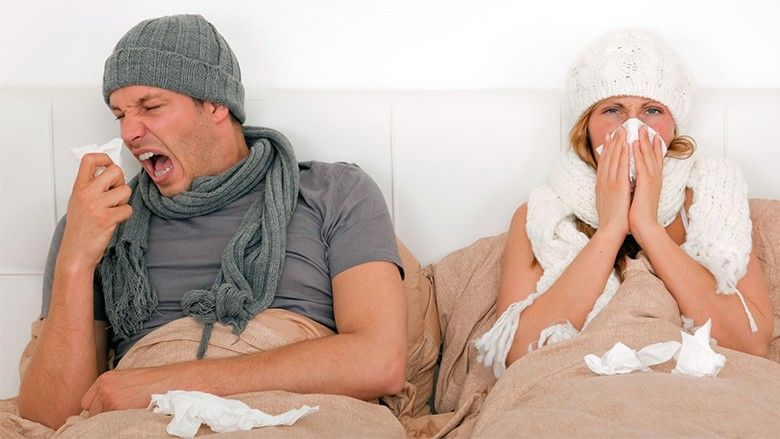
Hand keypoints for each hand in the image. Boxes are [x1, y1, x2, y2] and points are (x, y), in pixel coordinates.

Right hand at [58, 153, 132, 269]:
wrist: (76, 253)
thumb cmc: (80, 229)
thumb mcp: (78, 202)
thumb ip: (91, 186)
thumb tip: (110, 171)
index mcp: (78, 187)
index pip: (89, 160)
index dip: (104, 158)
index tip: (109, 164)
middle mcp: (86, 194)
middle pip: (115, 171)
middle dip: (121, 181)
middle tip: (115, 193)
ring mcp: (96, 205)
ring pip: (126, 191)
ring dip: (124, 201)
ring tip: (114, 209)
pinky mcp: (107, 218)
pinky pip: (128, 209)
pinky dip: (125, 215)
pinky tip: (115, 221)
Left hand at [81, 366, 174, 414]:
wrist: (169, 382)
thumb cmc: (153, 382)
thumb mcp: (128, 379)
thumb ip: (112, 389)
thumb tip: (104, 405)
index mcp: (105, 378)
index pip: (88, 401)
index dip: (98, 407)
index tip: (108, 410)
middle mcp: (103, 387)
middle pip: (91, 411)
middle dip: (102, 413)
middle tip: (119, 413)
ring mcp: (108, 398)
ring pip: (99, 418)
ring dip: (110, 419)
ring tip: (128, 413)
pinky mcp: (116, 407)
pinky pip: (108, 422)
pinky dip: (117, 422)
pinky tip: (130, 416)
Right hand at [594, 126, 630, 238]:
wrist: (610, 230)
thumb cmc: (612, 220)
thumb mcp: (607, 202)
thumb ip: (609, 191)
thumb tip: (613, 186)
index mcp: (601, 184)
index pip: (604, 162)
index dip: (607, 148)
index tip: (610, 137)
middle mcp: (603, 181)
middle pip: (607, 157)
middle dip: (612, 141)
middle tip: (616, 128)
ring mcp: (609, 182)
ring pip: (613, 158)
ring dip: (618, 143)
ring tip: (622, 130)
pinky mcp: (617, 185)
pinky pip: (621, 166)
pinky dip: (623, 154)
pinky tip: (627, 144)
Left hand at [629, 125, 664, 242]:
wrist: (644, 227)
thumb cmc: (640, 216)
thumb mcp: (640, 196)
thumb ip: (639, 187)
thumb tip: (634, 181)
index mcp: (653, 182)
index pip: (654, 160)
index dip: (653, 147)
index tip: (651, 136)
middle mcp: (654, 179)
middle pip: (652, 155)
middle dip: (648, 139)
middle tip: (644, 126)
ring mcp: (651, 180)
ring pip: (647, 156)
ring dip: (643, 141)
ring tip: (639, 128)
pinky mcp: (646, 184)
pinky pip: (641, 165)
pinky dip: (638, 153)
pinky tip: (634, 143)